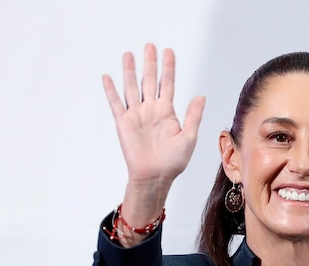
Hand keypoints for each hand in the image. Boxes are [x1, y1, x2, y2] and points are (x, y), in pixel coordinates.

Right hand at [103, 43, 204, 226]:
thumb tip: (201, 96)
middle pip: (150, 81)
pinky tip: (108, 77)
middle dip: (150, 63)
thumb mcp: (189, 137)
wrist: (156, 177)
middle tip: (150, 46)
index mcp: (167, 112)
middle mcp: (151, 110)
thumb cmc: (174, 162)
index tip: (168, 51)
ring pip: (132, 87)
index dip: (168, 68)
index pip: (168, 84)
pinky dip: (111, 91)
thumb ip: (193, 116)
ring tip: (128, 54)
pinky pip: (116, 104)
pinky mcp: (124, 123)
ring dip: (130, 71)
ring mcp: (137, 115)